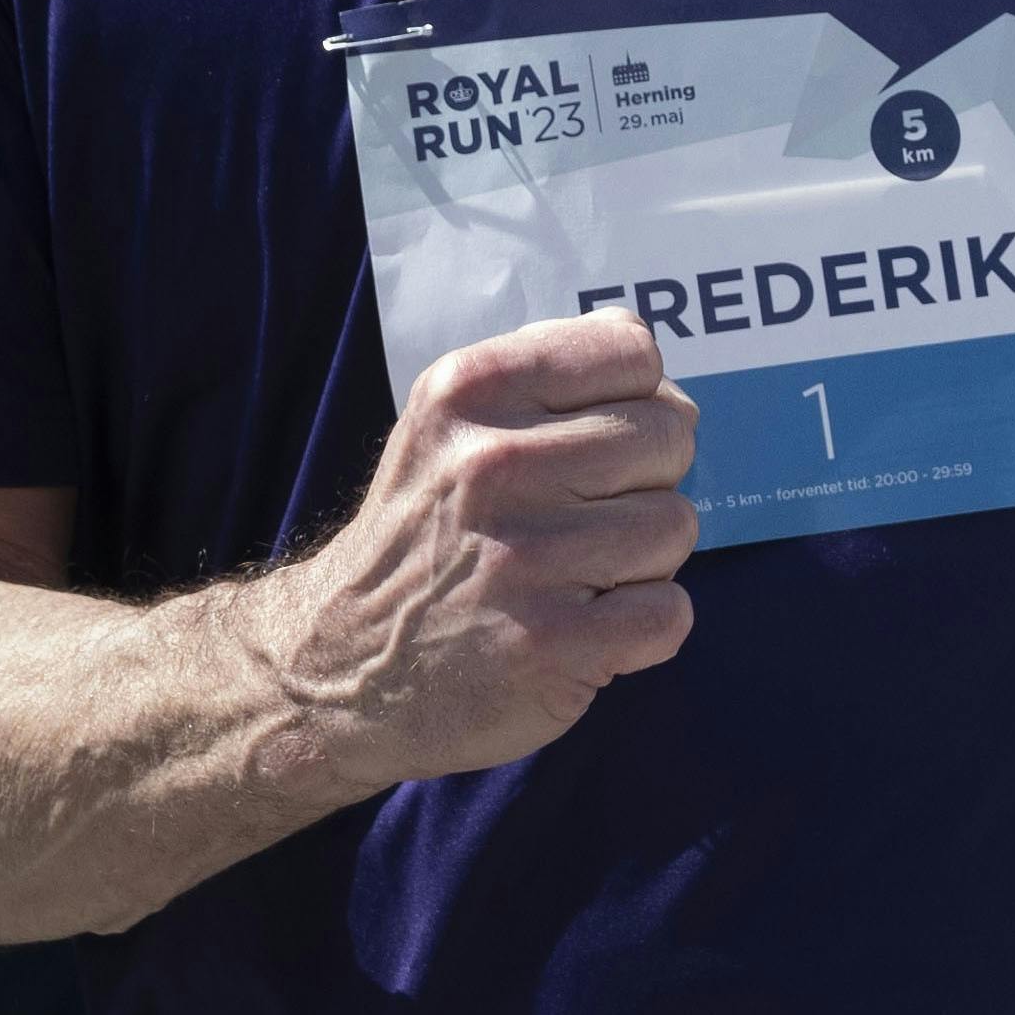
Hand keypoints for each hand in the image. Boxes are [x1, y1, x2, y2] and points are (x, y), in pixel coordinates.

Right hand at [228, 310, 700, 791]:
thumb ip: (541, 371)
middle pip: (669, 437)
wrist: (338, 664)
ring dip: (643, 559)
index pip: (635, 353)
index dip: (638, 398)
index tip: (597, 439)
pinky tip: (585, 628)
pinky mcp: (551, 645)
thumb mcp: (447, 421)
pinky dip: (644, 628)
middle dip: (646, 479)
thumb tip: (642, 350)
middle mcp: (494, 463)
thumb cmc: (421, 532)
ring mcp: (525, 557)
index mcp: (472, 389)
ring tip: (576, 574)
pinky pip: (670, 613)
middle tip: (583, 517)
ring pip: (676, 525)